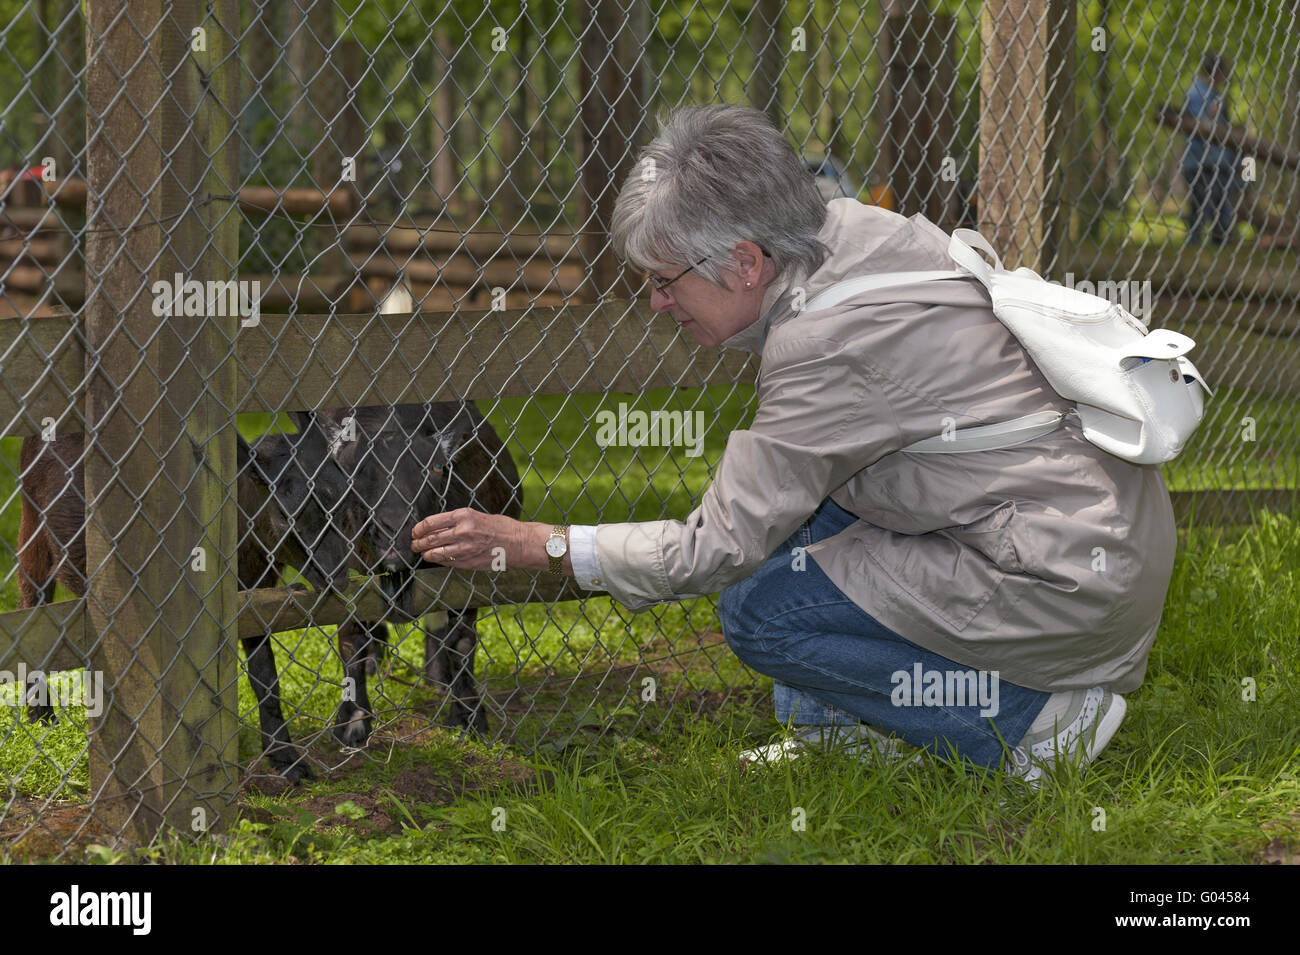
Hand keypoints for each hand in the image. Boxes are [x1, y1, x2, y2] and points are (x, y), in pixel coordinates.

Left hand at [411, 510, 574, 575]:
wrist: (519, 543)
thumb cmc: (501, 527)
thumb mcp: (478, 516)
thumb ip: (458, 521)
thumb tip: (438, 527)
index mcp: (464, 515)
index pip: (431, 522)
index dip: (419, 528)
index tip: (415, 531)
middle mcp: (462, 531)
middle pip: (431, 538)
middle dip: (419, 542)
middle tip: (414, 544)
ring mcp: (465, 548)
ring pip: (436, 552)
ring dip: (426, 553)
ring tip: (422, 553)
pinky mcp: (469, 562)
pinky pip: (448, 562)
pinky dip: (439, 560)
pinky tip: (435, 559)